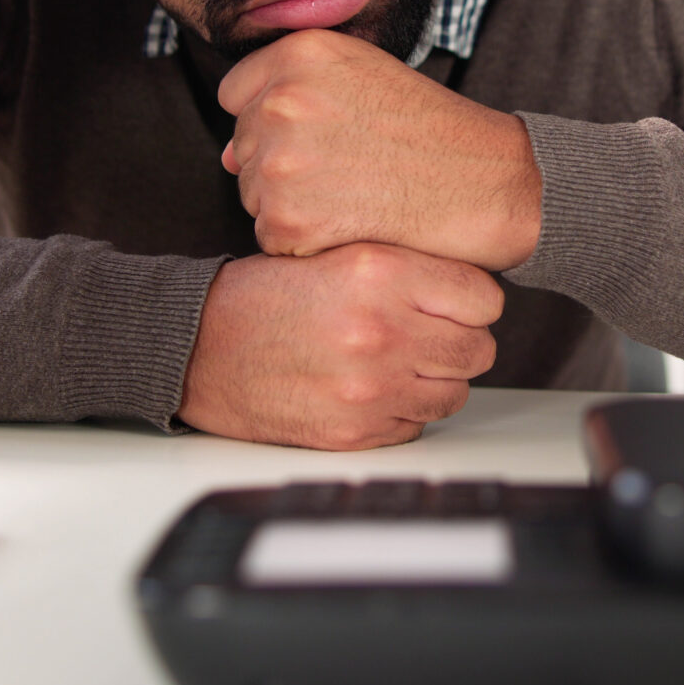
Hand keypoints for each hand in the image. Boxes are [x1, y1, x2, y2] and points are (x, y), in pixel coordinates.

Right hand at [178, 243, 503, 449]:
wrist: (199, 347)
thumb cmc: (263, 298)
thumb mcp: (336, 253)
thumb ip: (406, 266)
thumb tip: (471, 291)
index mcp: (379, 273)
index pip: (484, 298)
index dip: (473, 301)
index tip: (458, 303)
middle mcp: (380, 331)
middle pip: (478, 349)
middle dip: (460, 341)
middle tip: (431, 334)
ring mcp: (370, 388)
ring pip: (454, 394)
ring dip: (436, 380)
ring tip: (400, 362)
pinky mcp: (354, 431)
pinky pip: (416, 426)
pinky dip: (403, 411)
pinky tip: (372, 389)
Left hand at [218, 29, 541, 270]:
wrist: (485, 184)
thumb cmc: (430, 131)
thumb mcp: (364, 75)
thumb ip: (289, 94)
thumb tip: (224, 154)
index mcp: (299, 54)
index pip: (237, 93)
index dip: (273, 120)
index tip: (317, 135)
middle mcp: (281, 101)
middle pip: (242, 148)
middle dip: (282, 165)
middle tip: (348, 169)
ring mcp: (281, 163)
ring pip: (252, 195)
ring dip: (291, 206)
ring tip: (354, 195)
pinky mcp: (289, 222)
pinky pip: (271, 240)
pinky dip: (305, 245)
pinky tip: (352, 225)